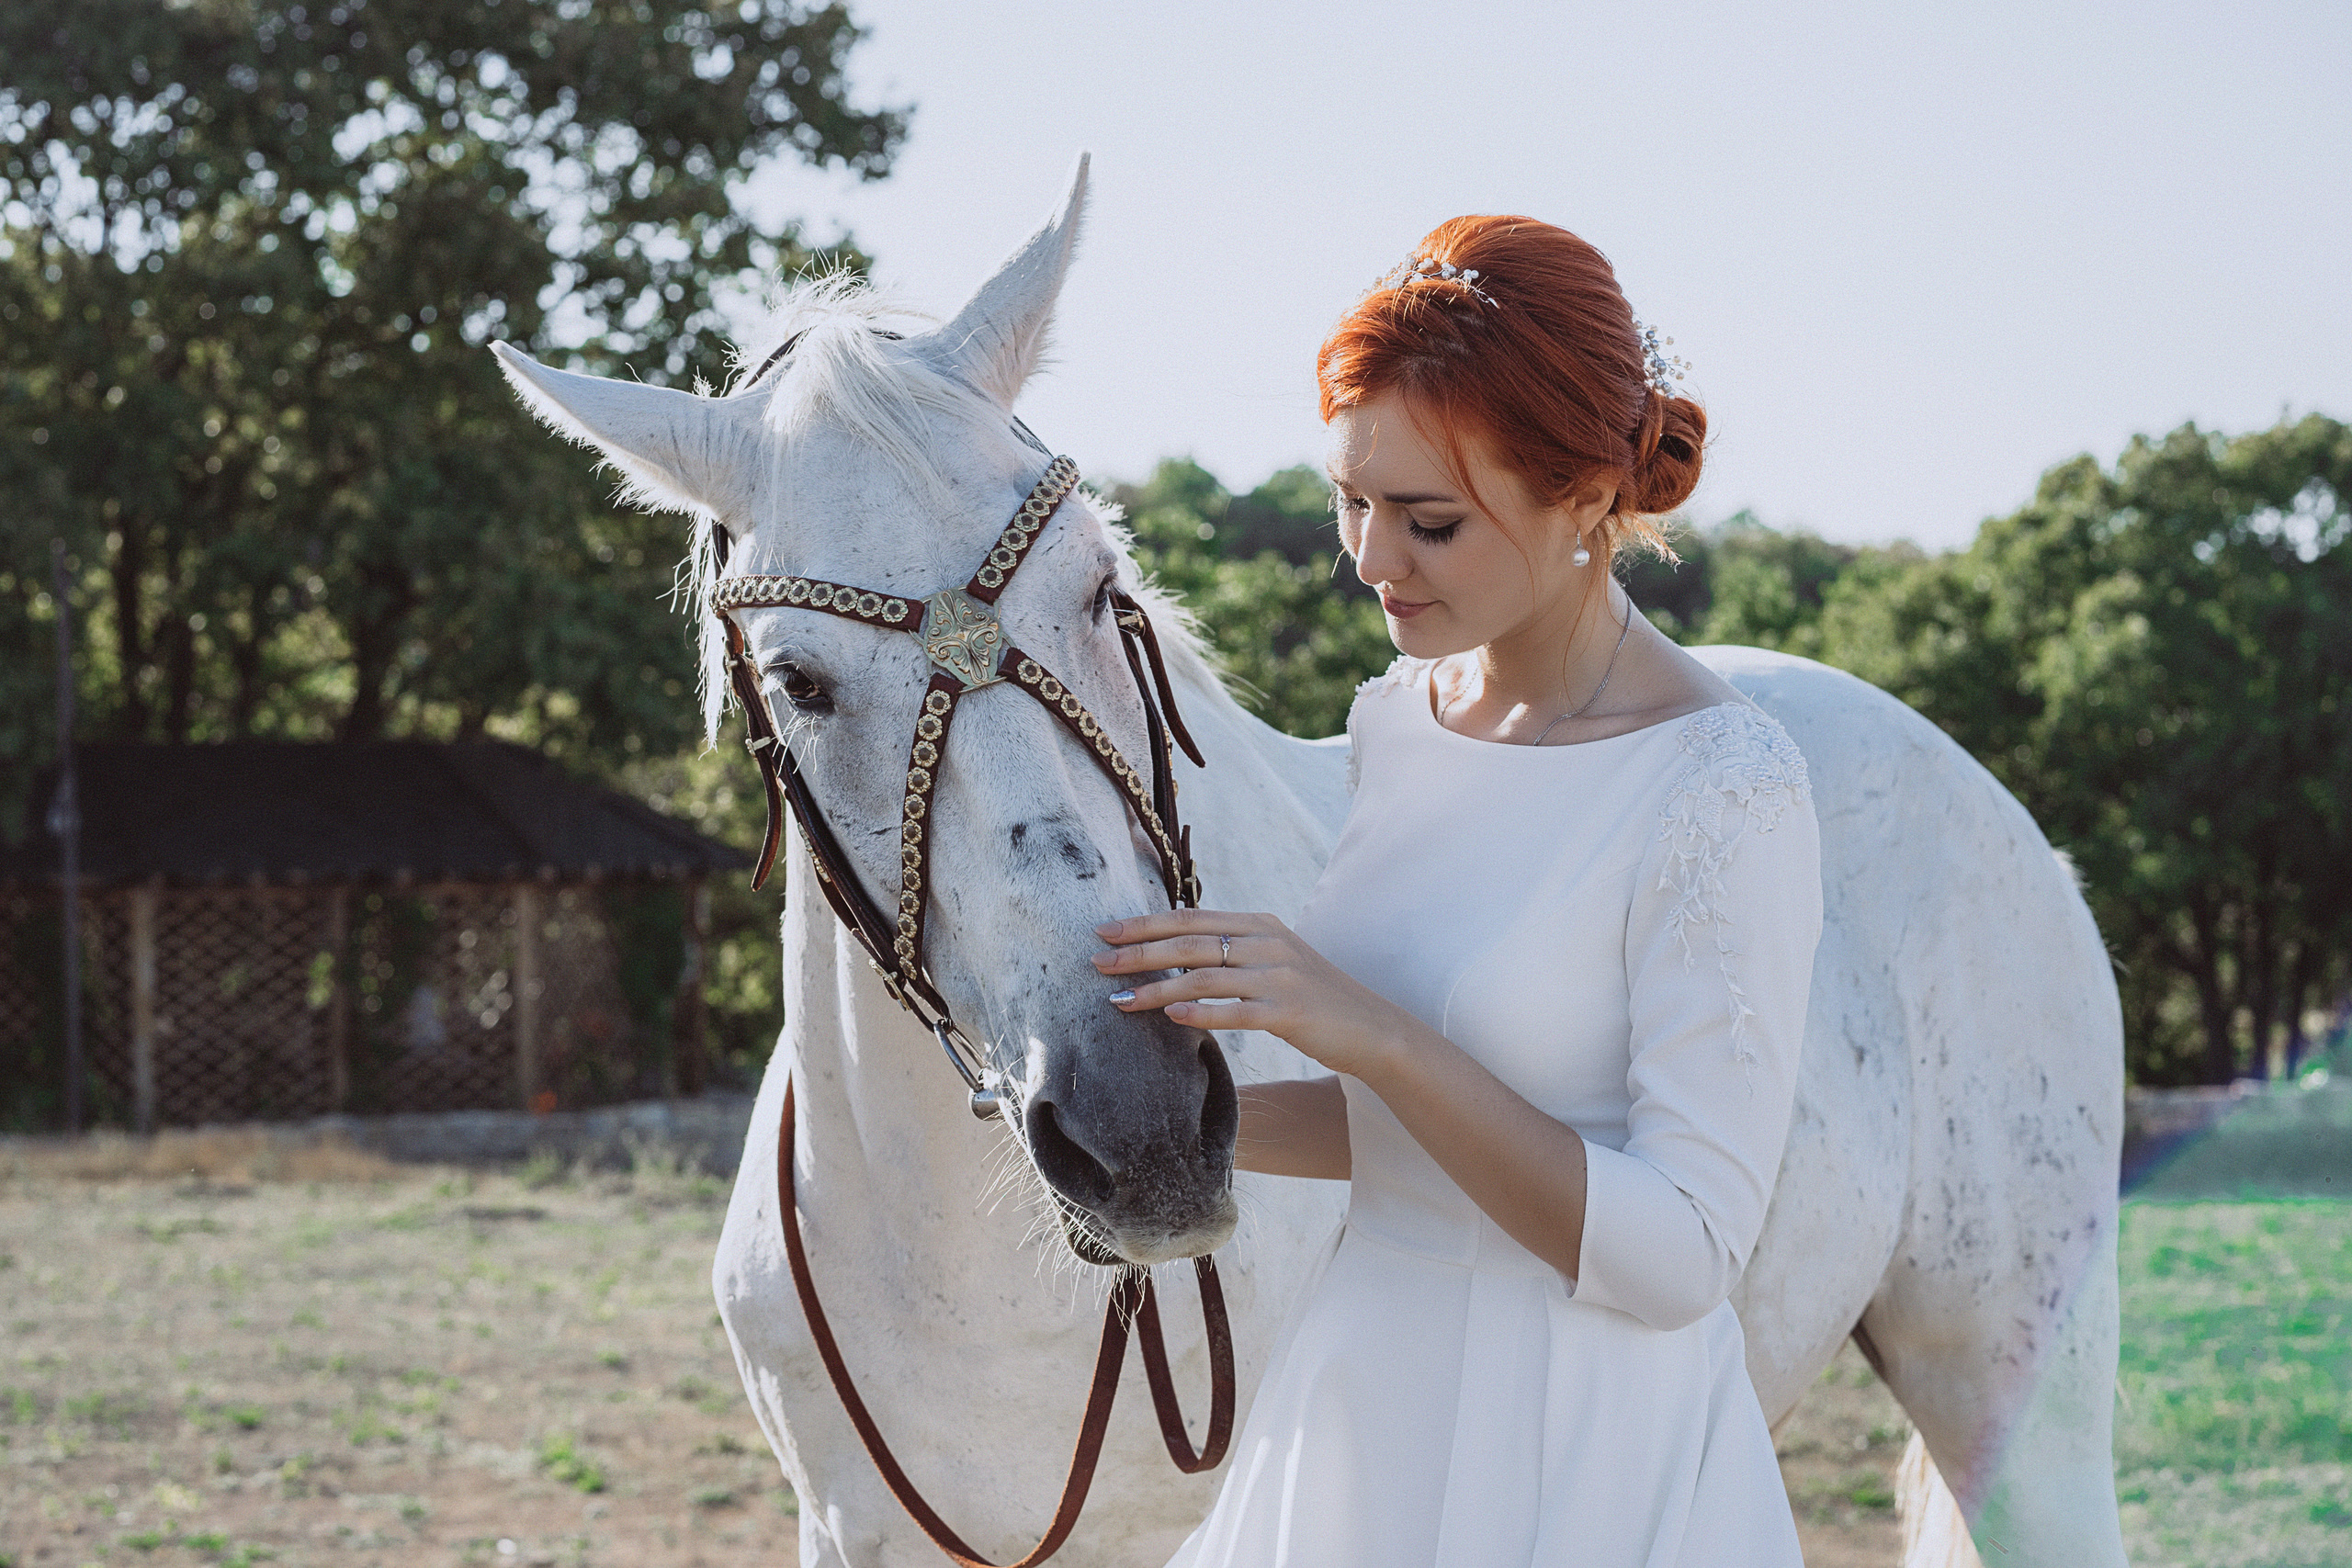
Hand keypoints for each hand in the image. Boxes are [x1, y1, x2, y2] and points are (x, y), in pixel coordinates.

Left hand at [1090, 909, 1430, 1078]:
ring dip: (1155, 988)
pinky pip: (1234, 1012)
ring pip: (1203, 977)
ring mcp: (1279, 977)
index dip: (1145, 923)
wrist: (1371, 1028)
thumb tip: (1176, 948)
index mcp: (1260, 925)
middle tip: (1098, 963)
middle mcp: (1267, 943)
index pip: (1190, 917)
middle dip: (1138, 952)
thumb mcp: (1275, 959)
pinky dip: (1199, 1013)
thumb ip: (1234, 949)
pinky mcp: (1288, 1013)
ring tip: (1119, 1001)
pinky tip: (1170, 1018)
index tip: (1105, 931)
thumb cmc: (1315, 997)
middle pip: (1189, 942)